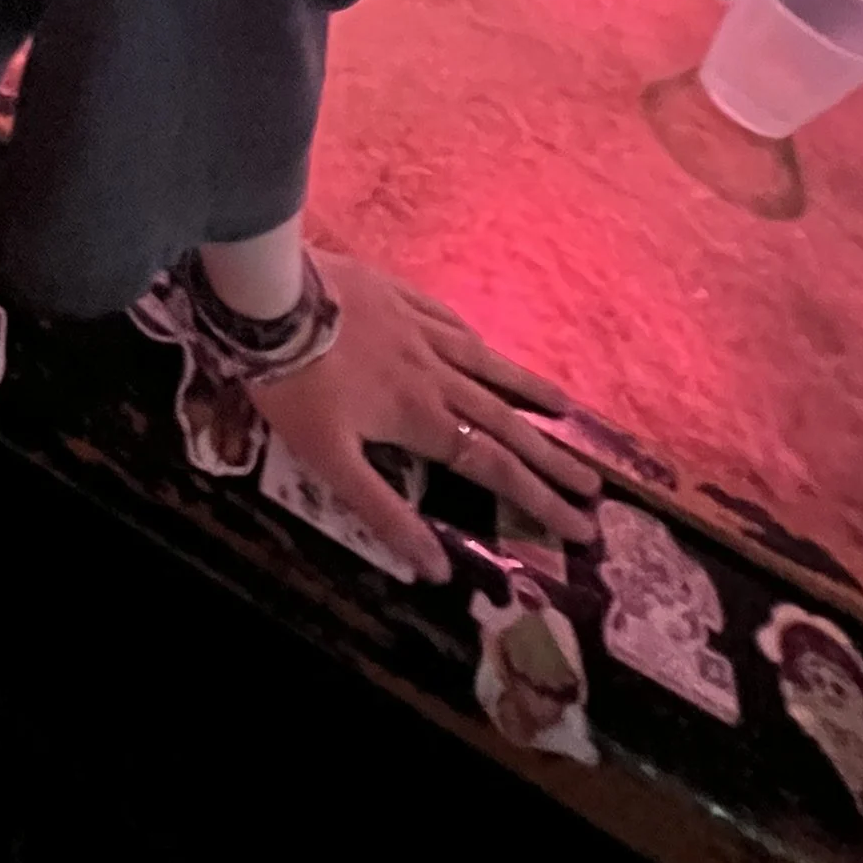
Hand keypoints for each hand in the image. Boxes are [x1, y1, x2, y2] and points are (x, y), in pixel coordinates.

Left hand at [251, 250, 601, 584]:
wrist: (268, 298)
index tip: (582, 524)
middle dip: (550, 457)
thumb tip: (436, 570)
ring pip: (485, 362)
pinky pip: (449, 318)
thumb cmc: (293, 385)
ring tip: (565, 408)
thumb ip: (384, 512)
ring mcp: (417, 328)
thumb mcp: (330, 462)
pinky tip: (484, 342)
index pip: (493, 466)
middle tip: (594, 483)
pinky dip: (476, 339)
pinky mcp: (395, 292)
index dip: (539, 498)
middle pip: (502, 419)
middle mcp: (433, 373)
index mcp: (420, 418)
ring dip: (527, 389)